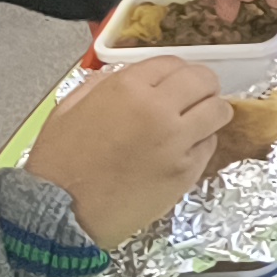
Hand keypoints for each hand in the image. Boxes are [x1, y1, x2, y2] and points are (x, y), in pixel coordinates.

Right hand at [23, 55, 225, 244]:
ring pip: (219, 111)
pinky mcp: (186, 172)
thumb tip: (129, 78)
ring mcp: (177, 143)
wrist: (60, 213)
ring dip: (211, 112)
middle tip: (194, 98)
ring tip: (197, 122)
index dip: (176, 72)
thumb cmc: (58, 162)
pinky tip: (185, 149)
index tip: (174, 83)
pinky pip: (210, 145)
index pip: (173, 63)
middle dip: (202, 86)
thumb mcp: (68, 109)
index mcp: (127, 88)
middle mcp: (158, 110)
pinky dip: (203, 143)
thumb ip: (101, 85)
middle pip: (204, 80)